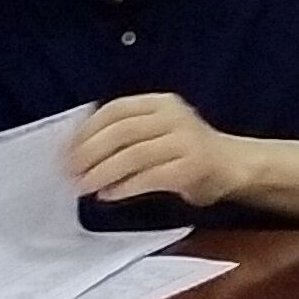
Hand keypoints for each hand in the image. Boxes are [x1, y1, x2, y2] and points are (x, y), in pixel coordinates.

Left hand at [69, 94, 249, 209]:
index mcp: (161, 103)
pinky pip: (151, 177)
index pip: (115, 110)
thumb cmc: (185, 151)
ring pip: (134, 154)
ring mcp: (186, 140)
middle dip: (89, 153)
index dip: (87, 131)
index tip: (65, 152)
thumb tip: (74, 150)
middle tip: (70, 173)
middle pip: (122, 131)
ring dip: (103, 172)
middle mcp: (174, 116)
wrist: (233, 165)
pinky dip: (124, 187)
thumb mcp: (156, 131)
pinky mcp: (193, 166)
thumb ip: (125, 133)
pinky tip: (108, 195)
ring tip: (84, 187)